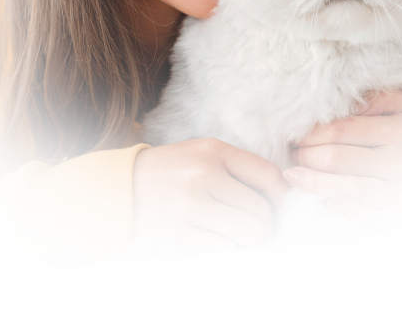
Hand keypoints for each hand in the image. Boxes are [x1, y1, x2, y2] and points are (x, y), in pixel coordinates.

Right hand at [133, 138, 288, 253]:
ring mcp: (191, 204)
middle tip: (254, 228)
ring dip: (247, 242)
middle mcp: (203, 174)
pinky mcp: (179, 233)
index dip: (282, 195)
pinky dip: (225, 251)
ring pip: (248, 233)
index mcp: (212, 150)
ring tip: (235, 236)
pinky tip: (214, 242)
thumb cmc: (169, 173)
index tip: (280, 206)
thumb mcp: (200, 155)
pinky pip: (224, 250)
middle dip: (264, 225)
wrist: (120, 189)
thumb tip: (279, 194)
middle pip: (261, 210)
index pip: (267, 174)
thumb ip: (236, 169)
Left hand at [284, 90, 401, 231]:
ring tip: (293, 174)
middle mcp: (401, 163)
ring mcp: (399, 193)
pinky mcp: (395, 215)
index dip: (312, 132)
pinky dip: (341, 209)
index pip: (342, 129)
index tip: (296, 133)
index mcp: (399, 131)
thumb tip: (342, 103)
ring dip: (312, 181)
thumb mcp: (399, 106)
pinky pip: (364, 216)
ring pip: (346, 187)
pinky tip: (322, 201)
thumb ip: (374, 98)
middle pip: (338, 158)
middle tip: (292, 152)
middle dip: (306, 155)